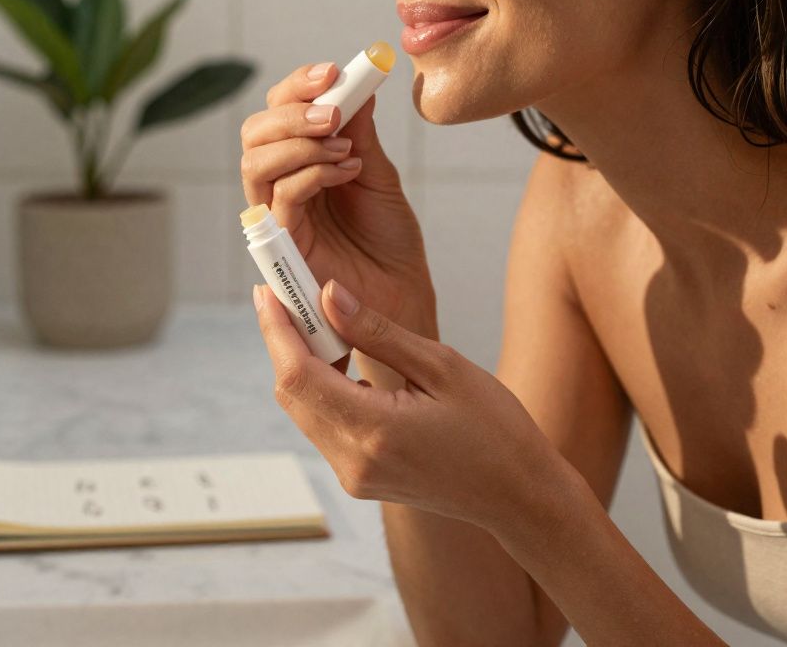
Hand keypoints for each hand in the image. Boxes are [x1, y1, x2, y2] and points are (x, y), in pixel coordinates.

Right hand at [240, 62, 434, 333]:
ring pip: (255, 163)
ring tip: (344, 147)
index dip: (297, 87)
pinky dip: (312, 173)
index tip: (332, 71)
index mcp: (299, 164)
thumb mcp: (377, 174)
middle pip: (254, 133)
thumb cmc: (389, 242)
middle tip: (332, 111)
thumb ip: (359, 133)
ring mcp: (278, 216)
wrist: (402, 295)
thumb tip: (354, 84)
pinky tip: (347, 170)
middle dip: (290, 111)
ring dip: (298, 142)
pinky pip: (280, 197)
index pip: (277, 113)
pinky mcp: (284, 245)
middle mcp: (280, 187)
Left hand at [252, 279, 557, 528]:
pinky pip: (324, 427)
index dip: (277, 329)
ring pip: (303, 410)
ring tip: (321, 321)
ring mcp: (354, 475)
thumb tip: (329, 294)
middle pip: (291, 393)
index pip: (298, 374)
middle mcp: (353, 461)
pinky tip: (344, 361)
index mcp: (374, 431)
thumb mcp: (443, 367)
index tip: (268, 291)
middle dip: (285, 342)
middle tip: (292, 296)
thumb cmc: (496, 428)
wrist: (519, 495)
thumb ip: (378, 333)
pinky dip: (323, 390)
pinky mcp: (359, 479)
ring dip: (304, 365)